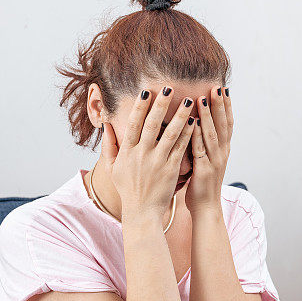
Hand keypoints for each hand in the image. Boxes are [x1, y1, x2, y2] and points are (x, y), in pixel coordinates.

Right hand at [100, 88, 195, 218]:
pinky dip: (188, 134)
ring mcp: (157, 162)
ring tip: (189, 101)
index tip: (147, 92)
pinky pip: (181, 148)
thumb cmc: (127, 189)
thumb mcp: (112, 168)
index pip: (133, 123)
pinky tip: (195, 122)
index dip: (140, 106)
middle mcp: (141, 154)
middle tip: (169, 88)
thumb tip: (106, 125)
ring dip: (180, 115)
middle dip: (161, 104)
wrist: (142, 212)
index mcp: (127, 151)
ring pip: (170, 133)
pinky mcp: (171, 170)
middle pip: (151, 124)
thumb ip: (109, 145)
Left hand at [186, 86, 232, 213]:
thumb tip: (199, 125)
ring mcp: (214, 161)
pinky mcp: (204, 170)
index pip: (227, 123)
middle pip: (223, 125)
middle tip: (217, 87)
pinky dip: (197, 134)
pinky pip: (200, 149)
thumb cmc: (203, 183)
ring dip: (208, 116)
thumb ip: (205, 143)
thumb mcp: (207, 160)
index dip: (226, 106)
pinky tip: (192, 122)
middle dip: (220, 105)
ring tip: (203, 99)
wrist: (206, 207)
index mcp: (223, 150)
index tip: (223, 89)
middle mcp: (222, 153)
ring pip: (212, 134)